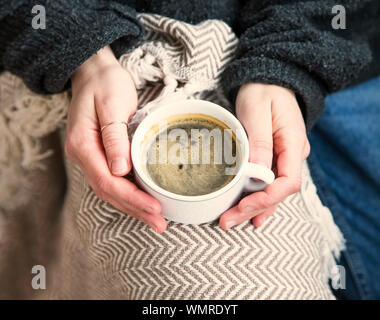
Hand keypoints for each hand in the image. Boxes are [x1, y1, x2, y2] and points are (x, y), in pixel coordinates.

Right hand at [65, 45, 165, 232]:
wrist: (95, 73)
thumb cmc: (105, 84)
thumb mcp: (111, 105)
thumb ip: (114, 137)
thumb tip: (120, 170)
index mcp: (83, 145)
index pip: (107, 181)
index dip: (132, 198)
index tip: (155, 208)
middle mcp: (83, 156)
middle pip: (109, 191)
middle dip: (135, 209)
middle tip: (160, 223)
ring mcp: (90, 157)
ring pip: (110, 190)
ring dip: (133, 207)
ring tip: (156, 219)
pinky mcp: (100, 156)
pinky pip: (113, 181)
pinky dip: (130, 194)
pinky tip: (144, 201)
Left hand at [219, 83, 309, 228]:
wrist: (268, 80)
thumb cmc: (262, 90)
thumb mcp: (257, 110)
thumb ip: (260, 141)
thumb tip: (258, 172)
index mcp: (293, 143)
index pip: (288, 181)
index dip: (268, 198)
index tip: (245, 205)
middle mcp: (293, 155)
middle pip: (278, 192)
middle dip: (254, 208)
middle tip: (228, 220)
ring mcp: (284, 157)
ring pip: (272, 191)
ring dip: (253, 208)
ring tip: (231, 220)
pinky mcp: (274, 157)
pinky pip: (268, 183)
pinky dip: (258, 199)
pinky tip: (249, 212)